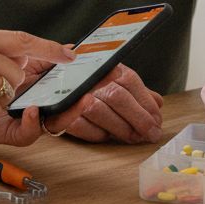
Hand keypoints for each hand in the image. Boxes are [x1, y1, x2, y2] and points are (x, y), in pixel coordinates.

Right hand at [47, 63, 164, 143]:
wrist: (46, 88)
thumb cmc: (88, 86)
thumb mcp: (113, 81)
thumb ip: (136, 91)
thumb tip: (158, 103)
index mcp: (103, 66)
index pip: (129, 80)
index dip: (146, 102)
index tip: (157, 120)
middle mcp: (86, 78)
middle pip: (117, 96)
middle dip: (139, 119)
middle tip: (152, 134)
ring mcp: (71, 95)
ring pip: (100, 112)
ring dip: (122, 129)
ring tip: (135, 138)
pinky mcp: (59, 115)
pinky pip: (83, 127)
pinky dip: (99, 134)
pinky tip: (109, 136)